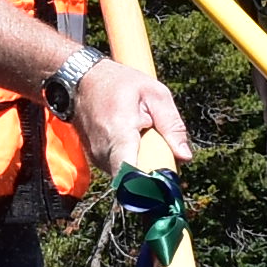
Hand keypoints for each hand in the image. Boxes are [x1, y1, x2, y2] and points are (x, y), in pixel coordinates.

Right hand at [72, 58, 191, 178]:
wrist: (82, 79)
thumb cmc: (119, 82)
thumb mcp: (155, 94)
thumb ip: (172, 125)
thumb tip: (184, 156)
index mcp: (120, 133)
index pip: (129, 173)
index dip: (147, 186)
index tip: (162, 188)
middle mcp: (104, 150)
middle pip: (134, 178)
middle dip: (151, 171)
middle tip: (160, 149)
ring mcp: (96, 157)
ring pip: (127, 175)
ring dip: (140, 163)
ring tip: (142, 137)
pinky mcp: (95, 159)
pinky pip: (118, 168)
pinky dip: (130, 159)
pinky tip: (131, 140)